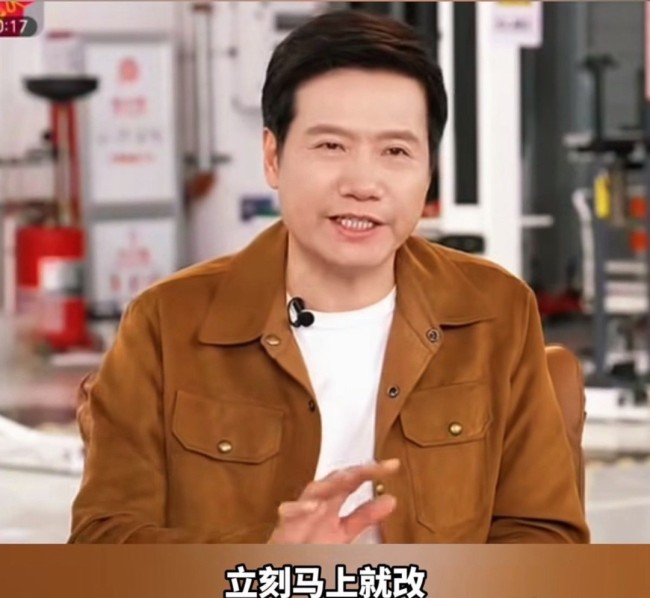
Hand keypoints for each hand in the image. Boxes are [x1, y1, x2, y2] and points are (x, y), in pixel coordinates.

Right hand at [268, 459, 399, 543]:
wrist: (286, 565)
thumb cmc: (311, 545)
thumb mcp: (344, 531)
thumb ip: (365, 516)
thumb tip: (392, 500)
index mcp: (333, 503)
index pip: (354, 481)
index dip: (372, 471)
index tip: (393, 465)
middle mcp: (318, 503)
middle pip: (336, 480)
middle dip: (355, 472)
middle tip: (375, 467)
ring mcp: (301, 514)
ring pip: (314, 490)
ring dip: (330, 484)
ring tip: (349, 478)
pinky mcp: (284, 528)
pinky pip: (288, 513)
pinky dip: (298, 508)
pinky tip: (313, 506)